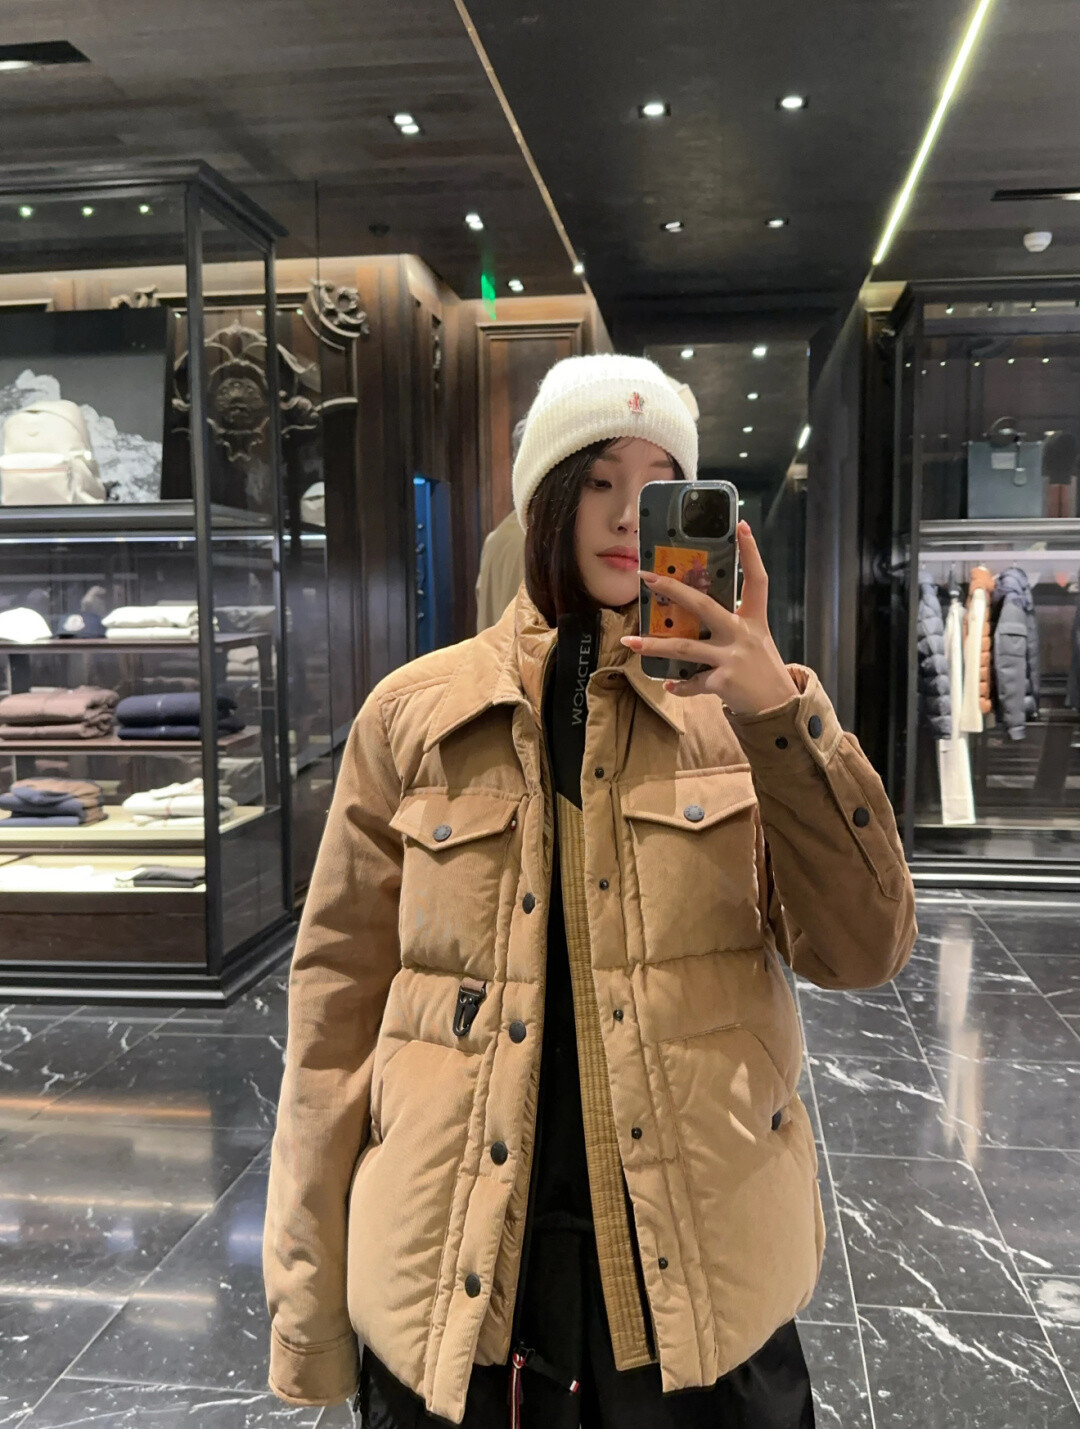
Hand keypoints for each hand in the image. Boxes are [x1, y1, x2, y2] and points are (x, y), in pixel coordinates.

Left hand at [620, 521, 798, 715]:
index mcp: (754, 620)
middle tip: (647, 578)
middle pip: (703, 605)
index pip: (757, 579)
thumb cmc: (763, 671)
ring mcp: (731, 658)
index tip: (741, 526)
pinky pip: (692, 682)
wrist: (779, 709)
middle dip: (673, 590)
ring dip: (653, 645)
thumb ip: (731, 627)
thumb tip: (695, 619)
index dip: (751, 552)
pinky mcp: (722, 681)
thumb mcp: (756, 642)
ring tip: (630, 642)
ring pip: (683, 648)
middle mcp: (742, 634)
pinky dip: (679, 685)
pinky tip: (669, 685)